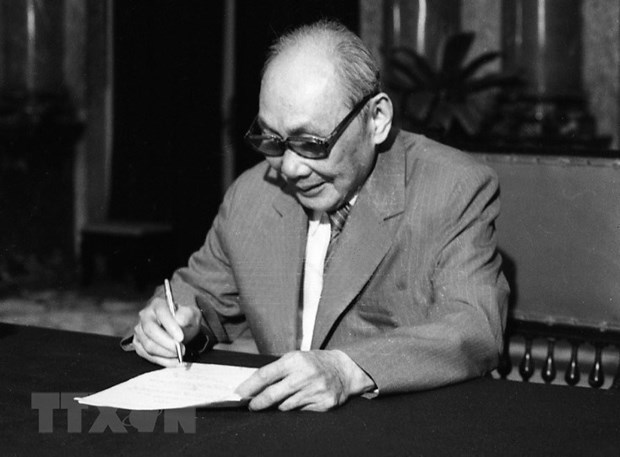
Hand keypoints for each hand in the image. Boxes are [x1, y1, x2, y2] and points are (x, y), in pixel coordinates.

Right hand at [132, 296, 201, 366]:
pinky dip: (163, 361)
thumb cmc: (185, 319)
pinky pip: (148, 356)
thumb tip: (179, 320)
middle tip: (181, 349)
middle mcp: (145, 316)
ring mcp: (140, 331)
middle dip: (167, 343)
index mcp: (158, 304)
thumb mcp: (192, 314)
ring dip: (166, 353)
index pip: (161, 312)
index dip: (170, 325)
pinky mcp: (139, 345)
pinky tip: (175, 361)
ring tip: (180, 354)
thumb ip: (187, 315)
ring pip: (148, 345)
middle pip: (151, 330)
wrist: (181, 328)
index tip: (180, 337)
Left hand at [235, 350, 374, 411]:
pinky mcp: (323, 403)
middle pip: (273, 394)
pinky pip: (300, 412)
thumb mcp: (295, 358)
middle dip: (258, 403)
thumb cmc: (314, 363)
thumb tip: (252, 386)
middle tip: (251, 406)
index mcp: (295, 360)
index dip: (249, 386)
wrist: (343, 370)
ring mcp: (315, 390)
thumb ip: (276, 370)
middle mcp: (305, 375)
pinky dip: (295, 408)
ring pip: (285, 406)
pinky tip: (299, 401)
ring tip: (281, 400)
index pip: (265, 374)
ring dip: (278, 406)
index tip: (238, 394)